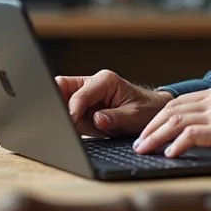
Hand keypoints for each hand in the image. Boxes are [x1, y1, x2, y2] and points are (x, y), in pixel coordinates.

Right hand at [55, 69, 172, 137]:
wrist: (152, 111)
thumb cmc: (146, 110)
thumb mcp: (133, 116)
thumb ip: (114, 118)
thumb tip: (97, 119)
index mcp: (105, 80)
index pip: (80, 94)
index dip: (72, 111)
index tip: (69, 124)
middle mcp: (93, 83)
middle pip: (62, 87)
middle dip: (58, 103)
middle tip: (60, 123)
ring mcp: (87, 93)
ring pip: (62, 98)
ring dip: (64, 113)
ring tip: (69, 128)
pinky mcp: (85, 104)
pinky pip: (69, 110)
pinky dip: (67, 119)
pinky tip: (72, 129)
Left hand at [133, 84, 210, 172]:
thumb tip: (188, 131)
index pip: (179, 102)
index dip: (160, 117)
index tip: (147, 131)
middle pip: (173, 109)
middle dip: (152, 126)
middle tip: (139, 141)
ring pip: (177, 121)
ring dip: (156, 136)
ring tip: (145, 149)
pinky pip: (191, 134)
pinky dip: (176, 144)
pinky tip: (168, 153)